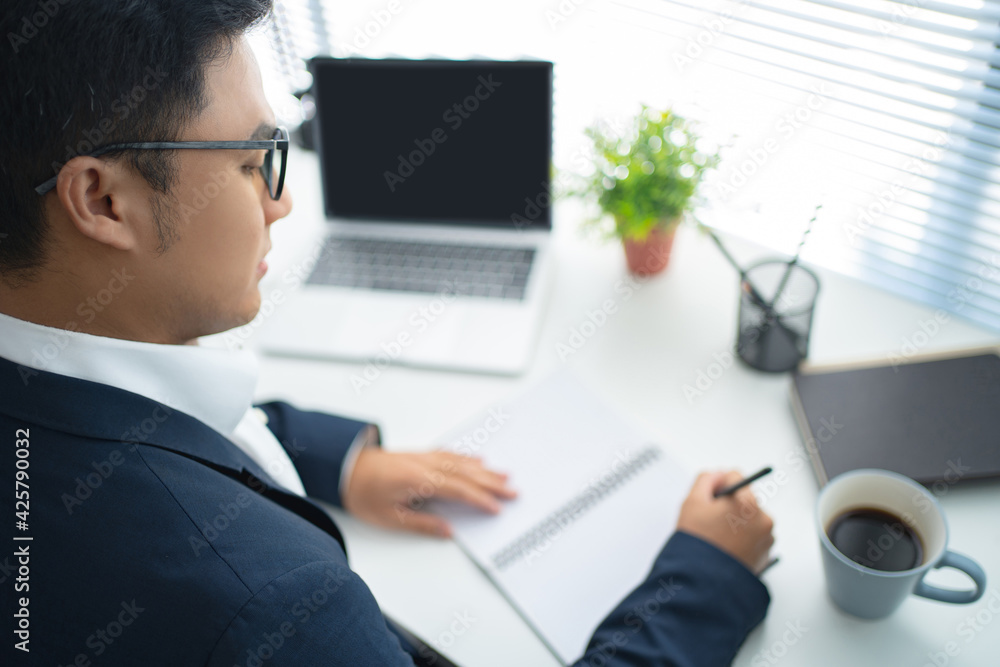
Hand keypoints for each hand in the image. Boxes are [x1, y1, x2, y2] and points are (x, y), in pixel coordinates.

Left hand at [343, 448, 516, 537]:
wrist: (343, 467)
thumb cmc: (361, 493)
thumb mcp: (388, 517)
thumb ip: (421, 523)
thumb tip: (448, 531)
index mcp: (418, 480)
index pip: (458, 490)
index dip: (479, 500)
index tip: (497, 508)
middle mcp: (425, 465)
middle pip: (466, 474)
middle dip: (491, 483)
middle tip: (513, 491)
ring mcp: (423, 457)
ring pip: (461, 462)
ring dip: (484, 469)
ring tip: (504, 475)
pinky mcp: (419, 455)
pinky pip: (450, 454)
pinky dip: (466, 456)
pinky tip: (477, 459)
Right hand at [675, 470, 774, 573]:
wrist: (704, 582)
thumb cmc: (698, 543)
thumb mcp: (692, 502)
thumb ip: (705, 479)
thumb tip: (718, 476)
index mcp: (748, 503)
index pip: (735, 477)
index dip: (717, 486)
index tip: (709, 500)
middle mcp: (763, 519)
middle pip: (744, 499)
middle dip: (729, 506)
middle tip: (710, 523)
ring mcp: (766, 539)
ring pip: (750, 518)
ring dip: (737, 522)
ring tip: (718, 539)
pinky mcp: (765, 555)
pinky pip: (754, 537)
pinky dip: (743, 539)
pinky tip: (726, 548)